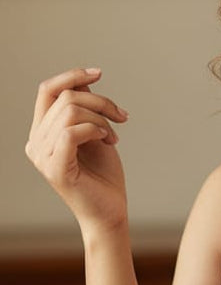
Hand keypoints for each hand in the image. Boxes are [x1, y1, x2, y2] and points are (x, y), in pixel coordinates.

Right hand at [25, 67, 128, 231]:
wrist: (110, 212)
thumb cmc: (103, 175)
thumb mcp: (95, 132)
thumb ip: (85, 107)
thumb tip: (83, 78)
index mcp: (41, 132)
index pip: (47, 90)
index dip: (71, 76)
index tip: (99, 73)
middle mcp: (36, 143)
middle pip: (65, 98)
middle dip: (100, 102)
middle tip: (121, 117)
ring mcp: (42, 157)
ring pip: (70, 112)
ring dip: (101, 118)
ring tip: (113, 135)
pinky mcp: (55, 169)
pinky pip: (72, 132)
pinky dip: (96, 130)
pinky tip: (109, 140)